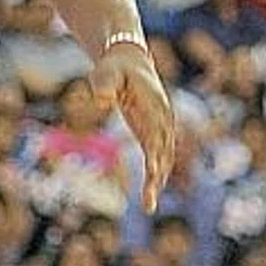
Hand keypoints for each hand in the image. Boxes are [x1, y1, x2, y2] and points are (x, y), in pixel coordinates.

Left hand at [91, 43, 172, 210]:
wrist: (129, 60)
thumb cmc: (114, 67)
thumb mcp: (106, 72)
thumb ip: (103, 86)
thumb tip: (101, 101)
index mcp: (155, 103)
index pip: (157, 133)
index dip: (156, 154)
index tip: (152, 173)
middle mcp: (163, 117)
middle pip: (163, 151)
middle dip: (157, 176)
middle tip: (149, 201)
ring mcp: (161, 125)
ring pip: (164, 158)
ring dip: (158, 181)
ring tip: (148, 206)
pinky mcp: (154, 132)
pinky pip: (158, 156)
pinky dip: (156, 175)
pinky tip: (149, 195)